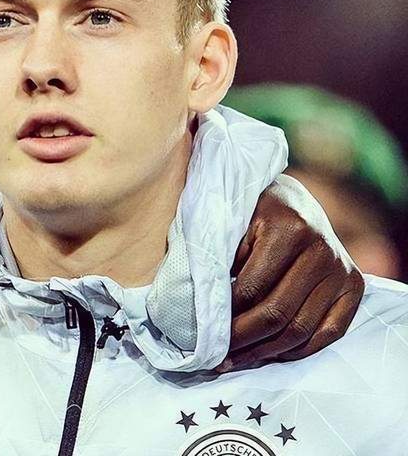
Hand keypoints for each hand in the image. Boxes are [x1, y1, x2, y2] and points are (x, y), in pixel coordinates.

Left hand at [218, 174, 363, 371]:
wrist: (290, 198)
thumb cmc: (251, 211)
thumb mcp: (232, 223)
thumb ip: (221, 260)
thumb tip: (207, 312)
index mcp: (289, 228)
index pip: (252, 289)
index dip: (226, 315)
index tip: (204, 330)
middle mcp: (321, 249)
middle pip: (277, 313)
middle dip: (242, 339)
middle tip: (215, 355)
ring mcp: (341, 269)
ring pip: (301, 330)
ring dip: (264, 352)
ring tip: (234, 360)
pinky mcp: (354, 285)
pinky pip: (328, 333)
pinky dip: (296, 350)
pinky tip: (268, 354)